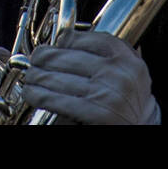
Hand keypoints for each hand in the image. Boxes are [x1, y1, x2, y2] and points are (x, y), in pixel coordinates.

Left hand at [23, 30, 160, 124]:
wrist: (138, 129)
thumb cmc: (128, 101)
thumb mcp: (128, 73)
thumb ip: (108, 56)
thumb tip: (67, 40)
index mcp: (127, 58)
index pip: (91, 39)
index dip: (68, 40)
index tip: (56, 43)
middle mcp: (117, 72)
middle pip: (68, 57)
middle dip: (44, 58)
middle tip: (34, 59)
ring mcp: (105, 92)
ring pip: (58, 78)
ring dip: (36, 77)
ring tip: (29, 76)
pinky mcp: (94, 112)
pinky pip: (57, 100)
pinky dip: (39, 95)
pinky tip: (31, 93)